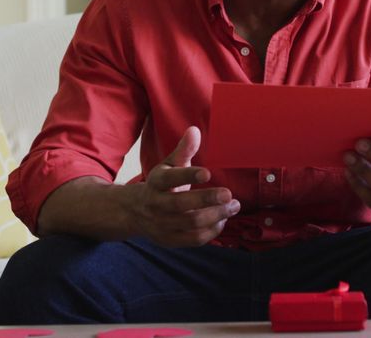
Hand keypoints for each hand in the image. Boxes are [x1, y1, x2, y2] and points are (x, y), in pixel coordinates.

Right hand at [130, 126, 240, 246]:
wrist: (136, 212)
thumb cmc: (161, 184)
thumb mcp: (168, 165)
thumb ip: (183, 150)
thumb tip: (195, 130)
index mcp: (156, 182)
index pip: (170, 179)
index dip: (189, 176)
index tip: (208, 173)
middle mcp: (156, 204)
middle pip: (181, 204)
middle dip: (206, 199)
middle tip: (228, 194)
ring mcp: (162, 224)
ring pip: (191, 223)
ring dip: (216, 215)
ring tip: (233, 206)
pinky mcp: (170, 240)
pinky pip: (194, 239)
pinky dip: (212, 230)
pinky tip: (223, 220)